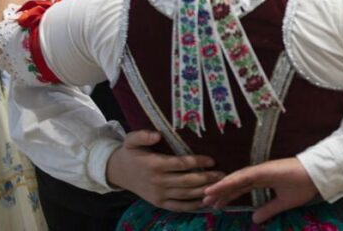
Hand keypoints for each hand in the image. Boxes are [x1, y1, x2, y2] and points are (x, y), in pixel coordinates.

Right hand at [106, 130, 224, 212]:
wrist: (118, 172)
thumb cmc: (131, 153)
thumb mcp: (131, 139)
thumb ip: (143, 135)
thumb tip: (157, 134)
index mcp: (154, 165)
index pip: (180, 164)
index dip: (197, 162)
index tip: (212, 160)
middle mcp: (158, 182)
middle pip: (187, 182)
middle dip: (207, 178)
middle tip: (224, 175)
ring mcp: (159, 195)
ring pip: (186, 195)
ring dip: (204, 192)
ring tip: (220, 187)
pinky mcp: (159, 203)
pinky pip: (179, 207)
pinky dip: (193, 206)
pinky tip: (207, 201)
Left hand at [202, 157, 317, 222]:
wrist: (317, 175)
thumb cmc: (304, 185)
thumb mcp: (283, 203)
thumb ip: (269, 209)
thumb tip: (255, 219)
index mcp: (264, 179)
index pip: (241, 187)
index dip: (228, 195)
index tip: (215, 204)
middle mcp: (259, 173)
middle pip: (235, 184)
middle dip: (220, 192)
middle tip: (205, 201)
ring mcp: (261, 170)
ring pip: (236, 179)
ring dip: (222, 187)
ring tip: (207, 195)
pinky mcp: (264, 170)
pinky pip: (245, 176)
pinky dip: (231, 181)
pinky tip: (220, 187)